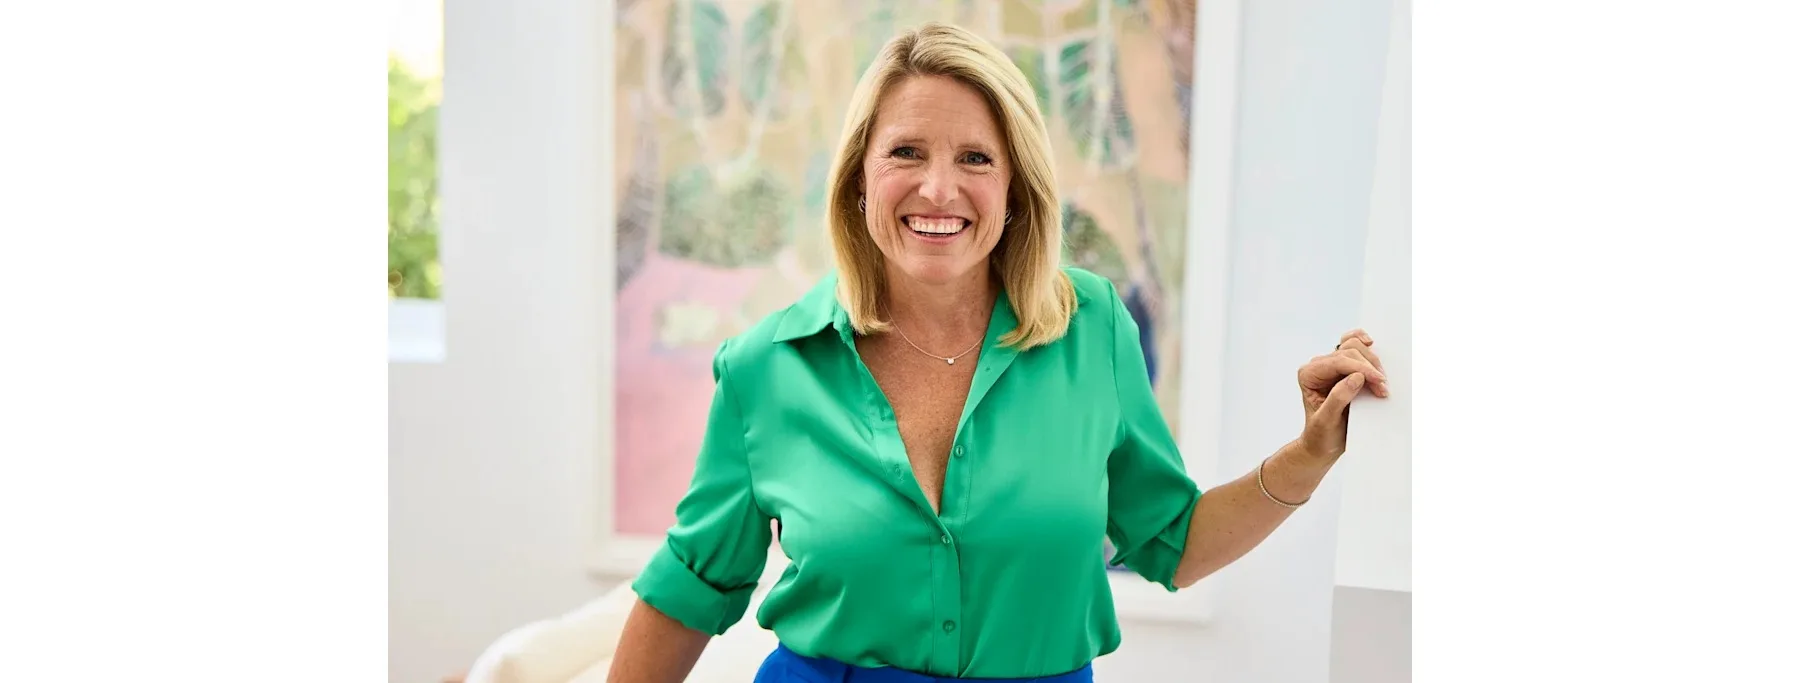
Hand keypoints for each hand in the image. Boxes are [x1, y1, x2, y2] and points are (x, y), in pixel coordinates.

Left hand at [1297, 329, 1387, 460]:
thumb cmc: (1321, 434)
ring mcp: (1331, 366)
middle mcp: (1318, 367)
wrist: (1323, 444)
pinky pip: (1353, 346)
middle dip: (1369, 369)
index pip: (1338, 362)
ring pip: (1354, 347)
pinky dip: (1364, 346)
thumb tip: (1356, 377)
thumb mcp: (1326, 421)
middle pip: (1349, 352)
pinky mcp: (1343, 369)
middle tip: (1382, 389)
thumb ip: (1338, 398)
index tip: (1379, 382)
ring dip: (1372, 362)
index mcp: (1308, 375)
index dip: (1362, 369)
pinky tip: (1371, 344)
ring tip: (1381, 383)